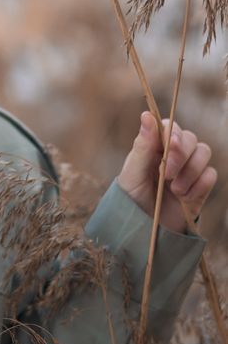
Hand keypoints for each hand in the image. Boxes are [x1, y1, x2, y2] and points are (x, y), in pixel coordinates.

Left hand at [117, 111, 216, 233]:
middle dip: (180, 156)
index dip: (173, 134)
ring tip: (174, 190)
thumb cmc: (132, 199)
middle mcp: (173, 154)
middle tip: (167, 176)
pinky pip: (211, 174)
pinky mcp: (200, 185)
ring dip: (190, 171)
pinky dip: (199, 185)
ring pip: (204, 152)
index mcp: (154, 146)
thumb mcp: (132, 173)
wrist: (145, 229)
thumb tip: (146, 115)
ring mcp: (188, 169)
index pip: (170, 126)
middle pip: (190, 138)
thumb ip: (142, 146)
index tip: (170, 145)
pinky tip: (184, 198)